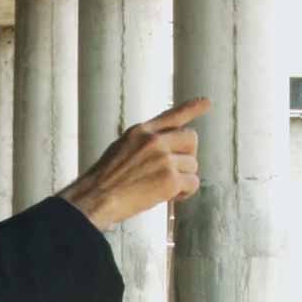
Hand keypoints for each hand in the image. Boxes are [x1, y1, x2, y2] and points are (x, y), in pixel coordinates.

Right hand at [59, 98, 210, 230]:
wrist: (94, 199)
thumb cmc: (103, 181)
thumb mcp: (120, 150)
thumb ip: (143, 144)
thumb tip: (166, 151)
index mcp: (140, 131)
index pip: (172, 116)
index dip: (192, 109)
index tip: (207, 102)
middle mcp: (154, 141)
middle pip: (191, 139)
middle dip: (187, 156)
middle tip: (175, 171)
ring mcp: (163, 158)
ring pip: (192, 165)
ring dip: (183, 178)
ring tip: (164, 189)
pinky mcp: (170, 179)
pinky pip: (192, 183)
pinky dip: (185, 193)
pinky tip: (170, 197)